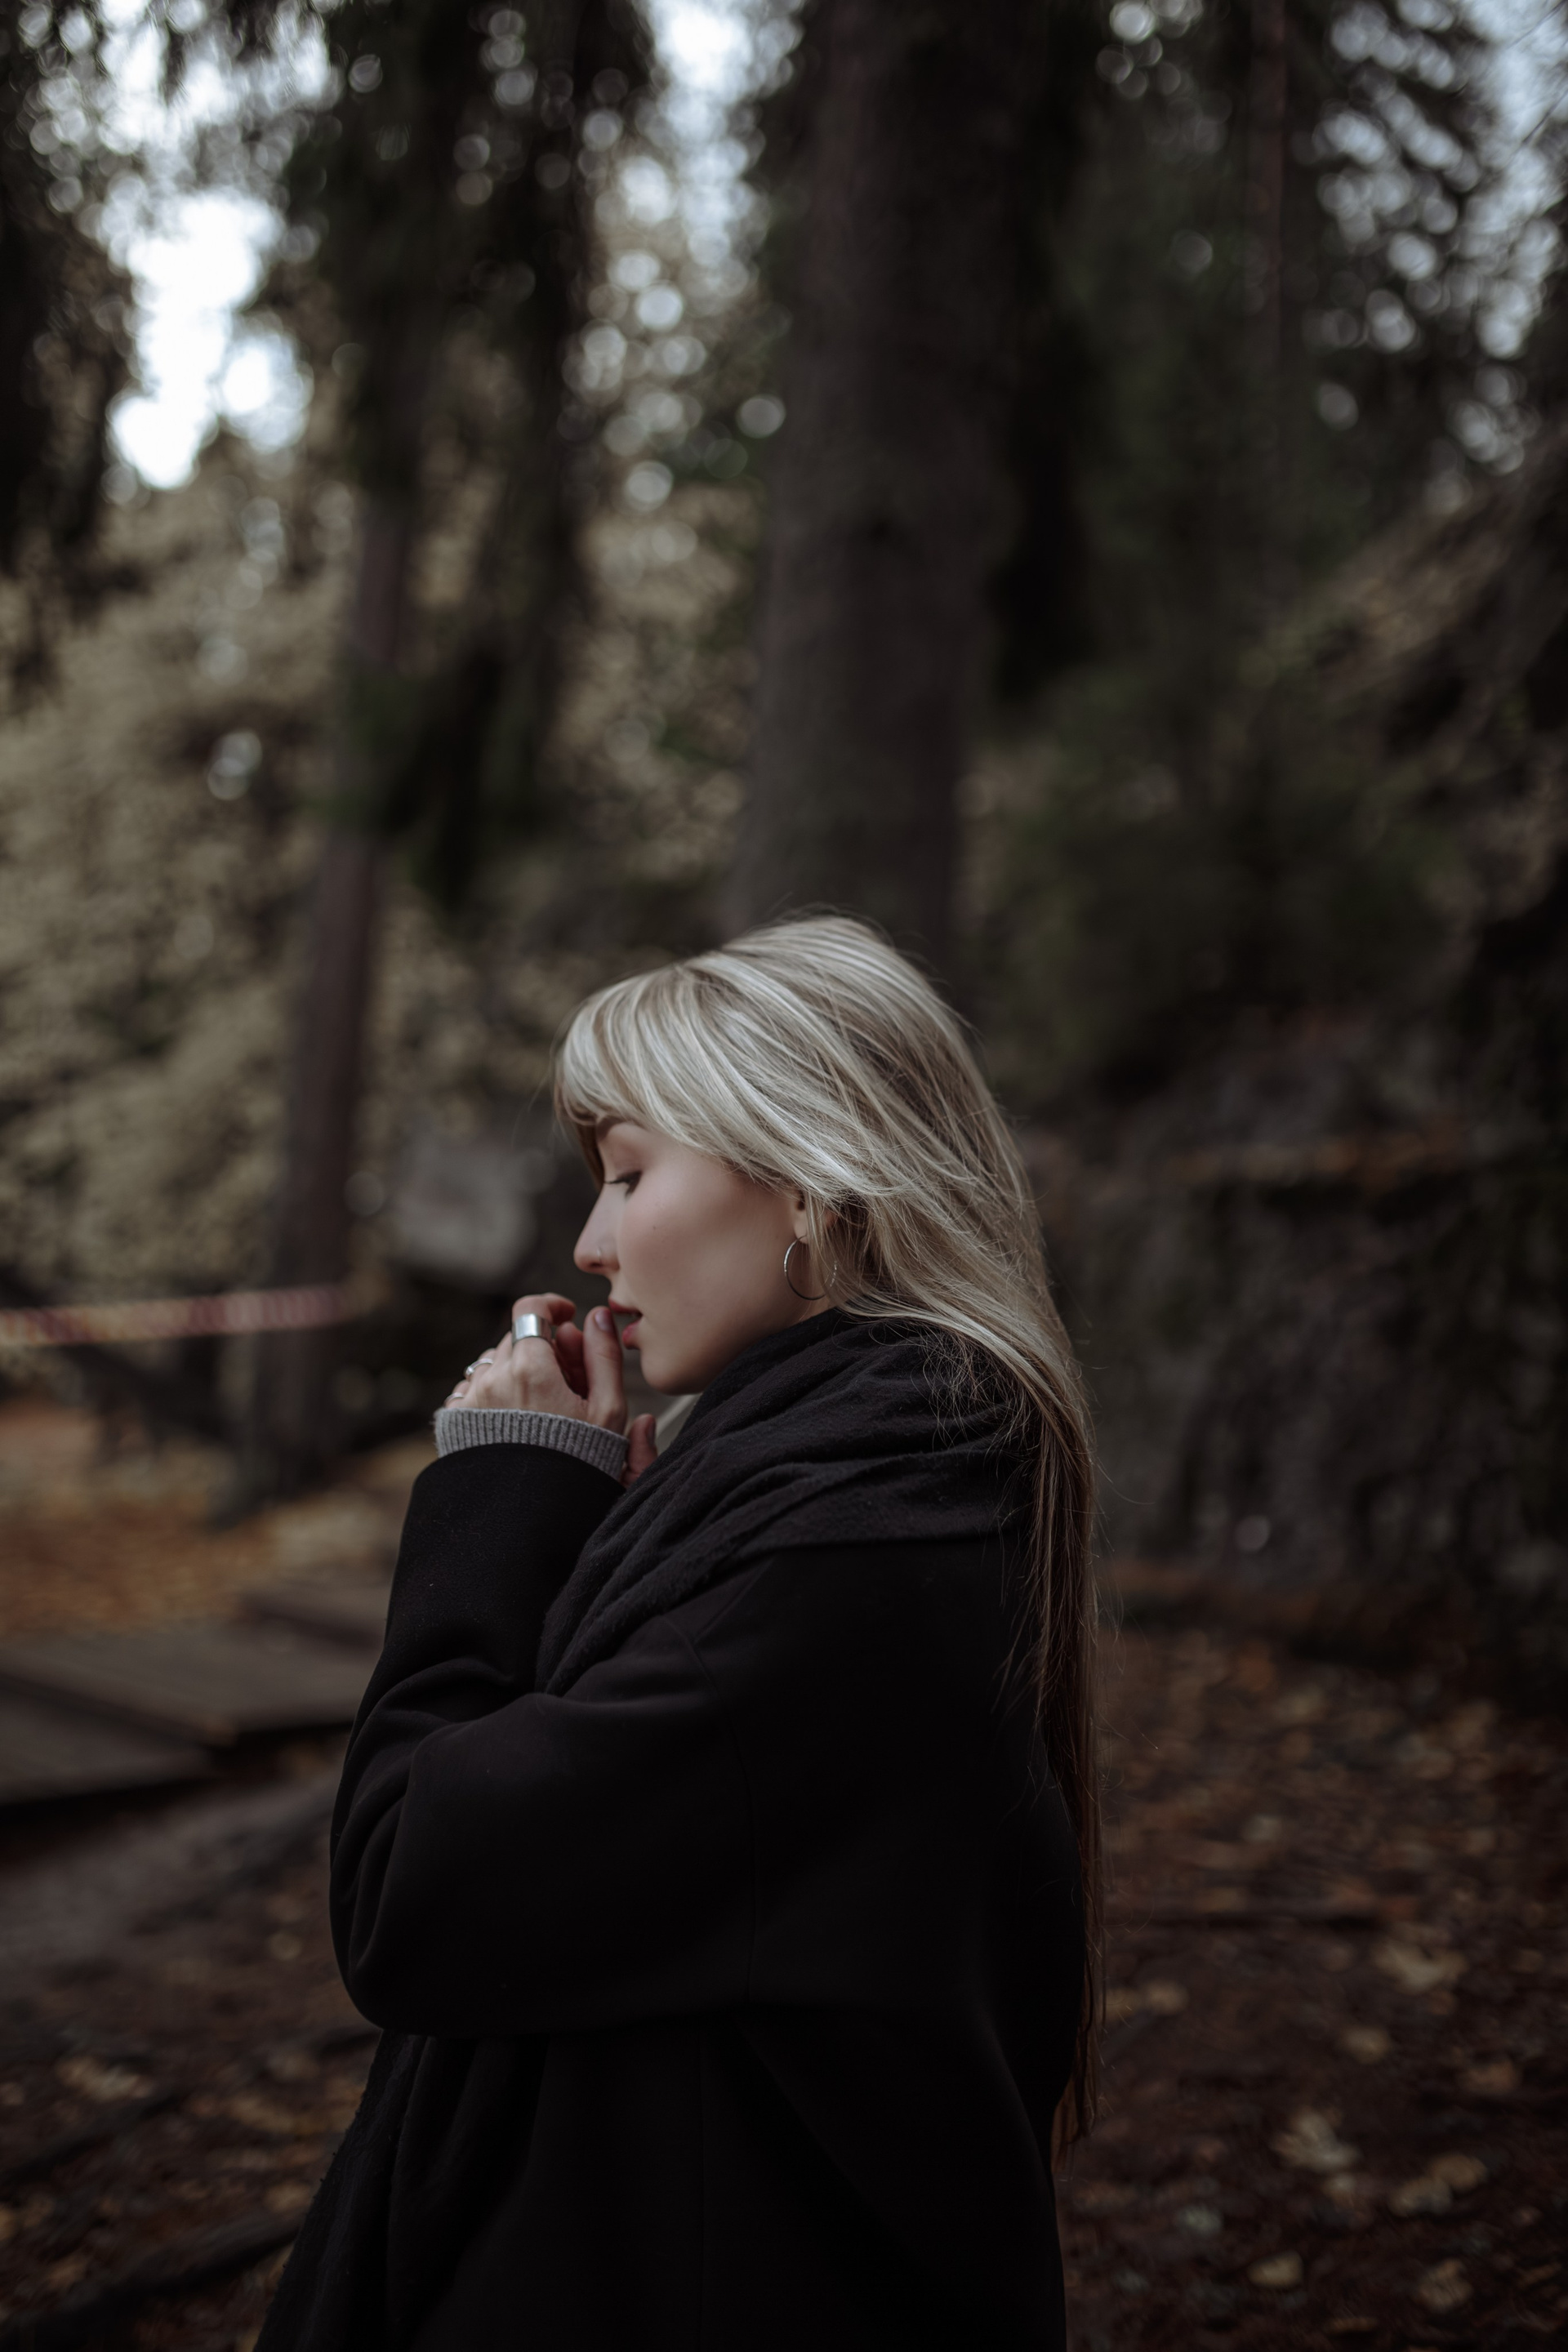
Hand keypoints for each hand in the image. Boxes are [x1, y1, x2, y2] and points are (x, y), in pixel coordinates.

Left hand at [443, 1292, 658, 1485]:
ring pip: (495, 1363)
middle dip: (543, 1349)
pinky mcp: (456, 1420)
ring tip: (543, 1407)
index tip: (568, 1317)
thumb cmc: (577, 1464)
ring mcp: (470, 1399)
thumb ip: (604, 1356)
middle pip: (516, 1338)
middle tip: (570, 1380)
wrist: (531, 1516)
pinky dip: (496, 1394)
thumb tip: (598, 1315)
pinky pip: (475, 1389)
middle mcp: (492, 1377)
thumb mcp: (607, 1412)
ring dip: (518, 1372)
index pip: (531, 1309)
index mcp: (530, 1368)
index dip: (552, 1307)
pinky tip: (517, 1421)